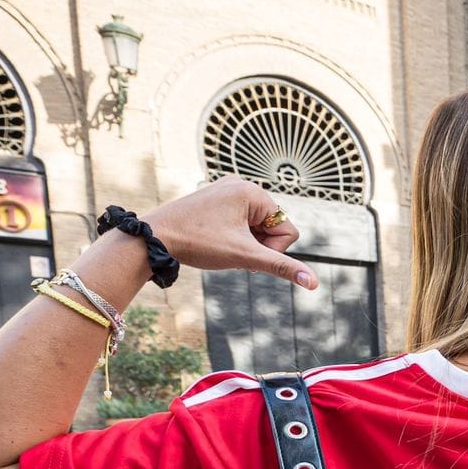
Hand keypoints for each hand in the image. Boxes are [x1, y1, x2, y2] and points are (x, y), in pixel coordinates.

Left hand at [140, 178, 316, 288]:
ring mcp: (226, 190)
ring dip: (246, 243)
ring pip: (256, 226)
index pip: (287, 229)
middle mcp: (241, 184)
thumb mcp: (245, 257)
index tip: (245, 253)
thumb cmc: (198, 243)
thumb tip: (314, 284)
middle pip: (272, 227)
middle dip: (257, 245)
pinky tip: (216, 239)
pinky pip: (240, 221)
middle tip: (232, 251)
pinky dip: (235, 236)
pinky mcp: (215, 199)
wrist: (153, 237)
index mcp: (252, 191)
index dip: (271, 249)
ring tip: (222, 246)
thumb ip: (282, 267)